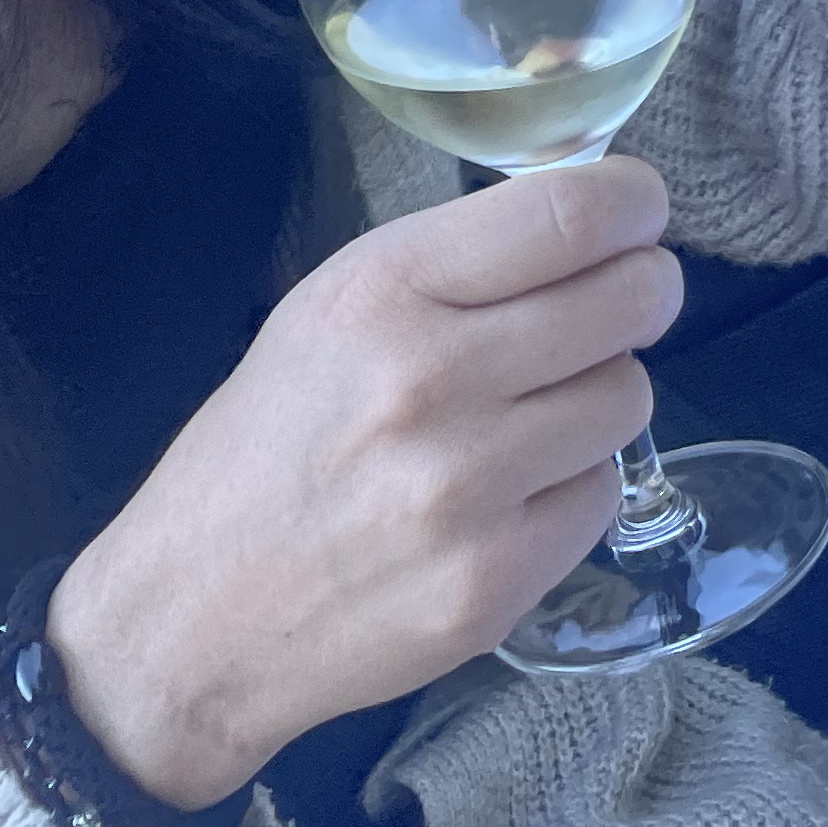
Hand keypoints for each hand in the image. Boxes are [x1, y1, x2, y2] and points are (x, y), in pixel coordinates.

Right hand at [43, 165, 679, 809]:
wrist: (189, 623)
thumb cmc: (268, 447)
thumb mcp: (331, 311)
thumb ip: (461, 261)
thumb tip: (600, 221)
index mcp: (382, 292)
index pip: (574, 214)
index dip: (634, 203)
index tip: (638, 213)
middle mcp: (430, 380)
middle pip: (635, 299)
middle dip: (638, 294)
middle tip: (605, 313)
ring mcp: (468, 488)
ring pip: (631, 396)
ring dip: (597, 397)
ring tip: (523, 420)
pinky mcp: (496, 581)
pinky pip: (602, 493)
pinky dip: (570, 488)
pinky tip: (503, 500)